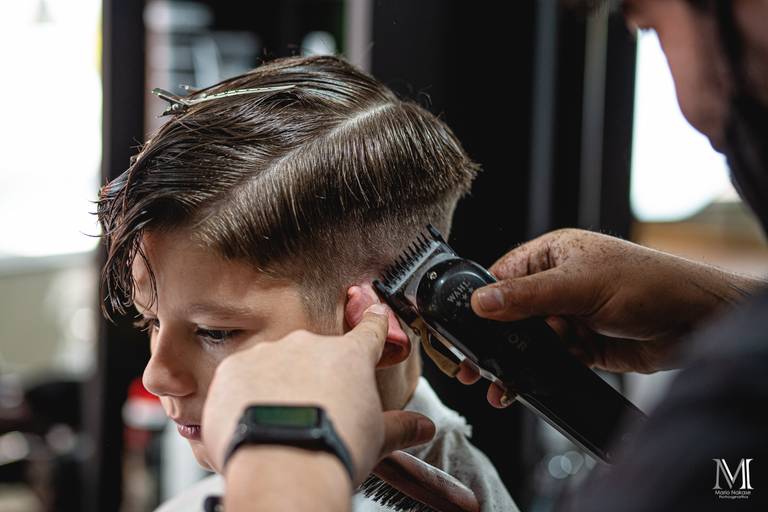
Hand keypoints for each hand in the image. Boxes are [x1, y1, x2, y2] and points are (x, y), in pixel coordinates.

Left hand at [201, 305, 435, 483]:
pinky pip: (241, 379)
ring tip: (280, 425)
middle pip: (315, 355)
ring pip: (275, 366)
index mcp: (349, 357)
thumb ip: (400, 428)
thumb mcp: (376, 440)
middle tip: (315, 413)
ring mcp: (269, 354)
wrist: (282, 467)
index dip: (374, 323)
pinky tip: (251, 423)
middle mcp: (309, 345)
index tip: (374, 314)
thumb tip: (424, 428)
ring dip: (278, 387)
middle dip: (314, 379)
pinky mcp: (234, 370)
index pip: (369, 331)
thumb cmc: (331, 450)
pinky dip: (244, 398)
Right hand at [464, 229, 763, 404]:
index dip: (479, 301)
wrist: (697, 322)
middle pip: (511, 313)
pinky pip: (549, 359)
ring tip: (496, 383)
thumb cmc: (648, 283)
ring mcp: (569, 315)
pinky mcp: (582, 344)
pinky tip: (523, 385)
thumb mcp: (579, 286)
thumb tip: (482, 302)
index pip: (502, 276)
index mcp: (552, 255)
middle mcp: (557, 283)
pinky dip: (537, 372)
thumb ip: (527, 297)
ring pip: (528, 340)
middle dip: (493, 340)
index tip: (459, 326)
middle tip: (470, 364)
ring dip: (515, 361)